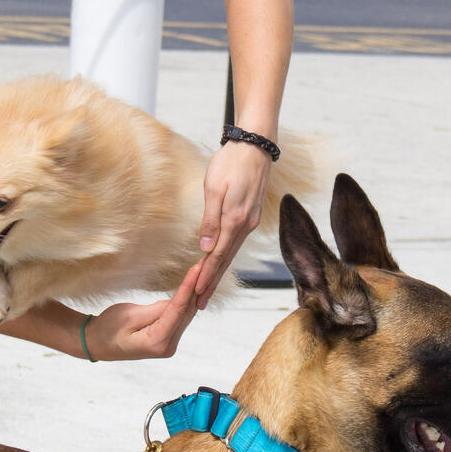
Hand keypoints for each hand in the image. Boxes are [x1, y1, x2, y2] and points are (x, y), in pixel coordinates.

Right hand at [86, 263, 203, 360]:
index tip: (197, 268)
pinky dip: (186, 301)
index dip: (188, 287)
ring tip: (203, 269)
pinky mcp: (168, 338)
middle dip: (196, 287)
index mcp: (157, 342)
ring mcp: (169, 344)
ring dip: (194, 292)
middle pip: (186, 312)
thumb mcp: (129, 315)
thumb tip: (177, 301)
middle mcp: (167, 346)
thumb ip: (156, 309)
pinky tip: (194, 285)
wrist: (97, 343)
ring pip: (185, 314)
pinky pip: (180, 317)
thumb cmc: (107, 329)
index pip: (177, 310)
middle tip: (206, 263)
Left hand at [196, 142, 271, 306]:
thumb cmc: (231, 163)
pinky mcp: (250, 216)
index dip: (206, 278)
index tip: (196, 296)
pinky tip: (218, 264)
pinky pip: (235, 243)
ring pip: (231, 253)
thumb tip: (205, 249)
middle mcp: (245, 226)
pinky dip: (226, 257)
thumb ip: (210, 220)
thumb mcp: (214, 189)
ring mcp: (249, 222)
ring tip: (207, 290)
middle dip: (212, 284)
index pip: (217, 257)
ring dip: (218, 273)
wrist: (254, 146)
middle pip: (225, 261)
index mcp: (234, 221)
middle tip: (199, 305)